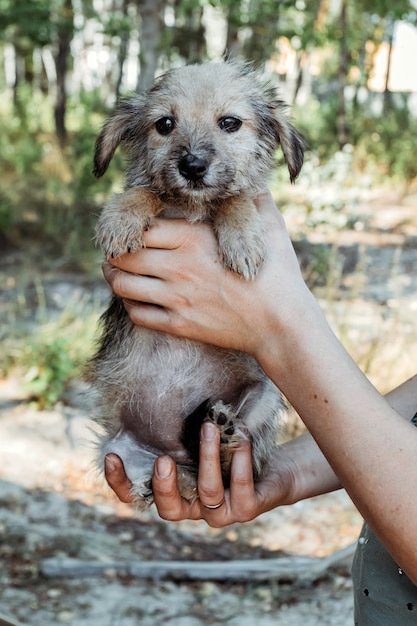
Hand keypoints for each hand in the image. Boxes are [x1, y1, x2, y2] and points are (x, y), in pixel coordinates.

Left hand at [102, 191, 306, 358]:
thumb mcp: (270, 228)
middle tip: (114, 251)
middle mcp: (178, 268)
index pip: (141, 228)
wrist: (281, 324)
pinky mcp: (179, 325)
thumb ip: (255, 202)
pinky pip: (137, 315)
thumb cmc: (278, 274)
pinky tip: (136, 299)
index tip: (130, 228)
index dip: (130, 227)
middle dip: (113, 253)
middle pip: (123, 256)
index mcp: (194, 239)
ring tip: (115, 273)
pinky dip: (130, 305)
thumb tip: (254, 184)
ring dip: (114, 278)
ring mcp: (176, 299)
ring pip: (123, 286)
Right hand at [104, 421, 299, 525]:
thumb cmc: (230, 446)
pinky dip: (239, 462)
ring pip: (207, 493)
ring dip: (207, 459)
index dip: (121, 482)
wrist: (277, 467)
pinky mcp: (248, 508)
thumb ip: (174, 427)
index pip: (138, 495)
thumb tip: (146, 390)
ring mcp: (221, 512)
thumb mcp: (198, 434)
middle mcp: (194, 507)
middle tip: (163, 460)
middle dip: (164, 486)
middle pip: (169, 510)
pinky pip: (241, 489)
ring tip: (208, 428)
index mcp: (175, 490)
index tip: (112, 455)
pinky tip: (241, 437)